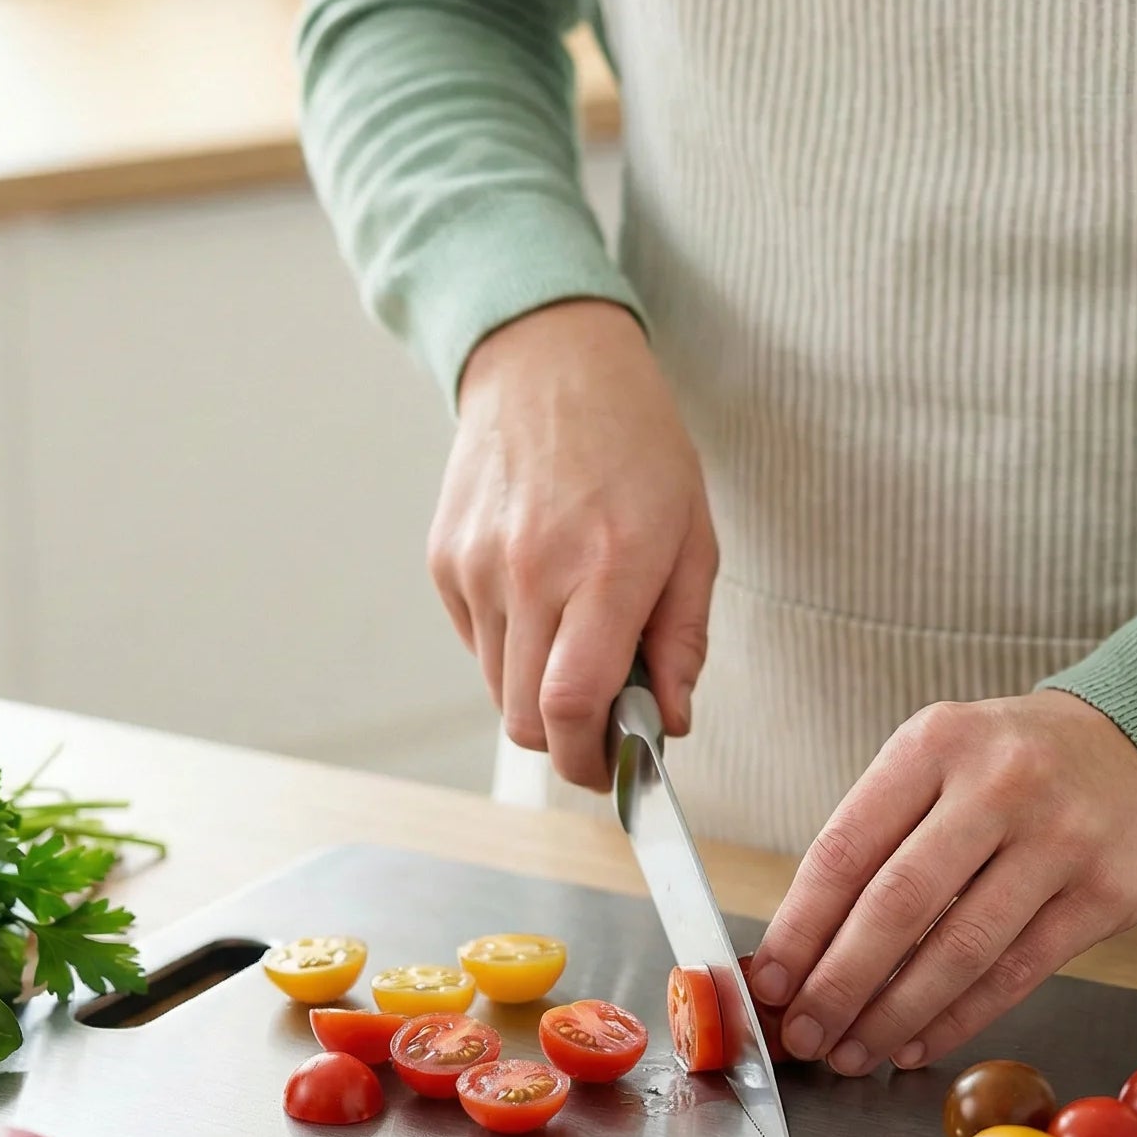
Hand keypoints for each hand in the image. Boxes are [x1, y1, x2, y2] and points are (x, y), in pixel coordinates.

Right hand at [429, 301, 717, 787]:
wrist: (549, 364)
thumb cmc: (635, 445)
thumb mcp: (693, 536)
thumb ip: (682, 638)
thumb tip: (668, 720)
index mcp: (607, 565)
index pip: (576, 704)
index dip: (594, 762)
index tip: (615, 772)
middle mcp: (531, 570)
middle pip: (527, 719)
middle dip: (569, 741)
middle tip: (606, 721)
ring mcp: (477, 566)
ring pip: (497, 690)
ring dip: (538, 692)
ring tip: (577, 636)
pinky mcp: (443, 560)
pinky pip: (476, 644)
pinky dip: (509, 647)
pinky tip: (541, 596)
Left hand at [748, 694, 1136, 1074]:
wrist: (1136, 749)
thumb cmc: (1009, 767)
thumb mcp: (936, 765)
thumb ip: (875, 842)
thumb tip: (801, 949)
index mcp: (935, 743)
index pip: (847, 848)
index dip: (801, 926)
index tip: (770, 981)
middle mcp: (999, 783)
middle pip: (898, 904)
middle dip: (840, 983)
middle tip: (804, 1034)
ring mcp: (1060, 838)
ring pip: (960, 949)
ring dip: (895, 1016)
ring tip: (854, 1051)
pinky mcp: (1106, 893)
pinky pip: (1017, 973)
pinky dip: (959, 1019)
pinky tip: (918, 1042)